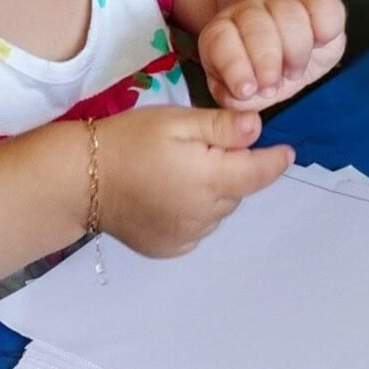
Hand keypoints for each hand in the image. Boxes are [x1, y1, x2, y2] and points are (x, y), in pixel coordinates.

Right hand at [95, 105, 293, 257]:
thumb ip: (220, 127)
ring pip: (218, 210)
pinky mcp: (170, 248)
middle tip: (205, 146)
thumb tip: (258, 128)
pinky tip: (170, 193)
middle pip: (237, 190)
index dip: (275, 162)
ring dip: (214, 191)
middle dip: (233, 168)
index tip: (286, 152)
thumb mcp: (175, 120)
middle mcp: (205, 214)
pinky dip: (195, 211)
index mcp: (210, 179)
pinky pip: (198, 227)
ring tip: (182, 169)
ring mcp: (188, 236)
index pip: (258, 173)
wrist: (81, 178)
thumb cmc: (129, 139)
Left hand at [198, 0, 346, 110]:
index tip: (246, 90)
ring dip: (295, 51)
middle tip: (272, 87)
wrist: (298, 36)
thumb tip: (238, 98)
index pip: (220, 40)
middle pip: (255, 25)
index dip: (233, 66)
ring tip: (294, 72)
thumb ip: (235, 98)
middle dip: (265, 61)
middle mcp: (249, 11)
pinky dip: (324, 29)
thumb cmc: (266, 70)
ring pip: (288, 14)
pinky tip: (320, 44)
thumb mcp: (246, 89)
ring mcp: (283, 0)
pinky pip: (323, 6)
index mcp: (223, 31)